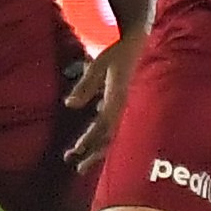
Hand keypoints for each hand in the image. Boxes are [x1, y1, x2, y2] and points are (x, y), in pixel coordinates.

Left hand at [65, 39, 135, 168]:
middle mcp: (124, 107)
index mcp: (119, 98)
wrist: (140, 42)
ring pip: (113, 135)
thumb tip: (70, 105)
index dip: (90, 139)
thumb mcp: (100, 64)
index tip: (77, 151)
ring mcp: (126, 107)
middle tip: (78, 168)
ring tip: (83, 163)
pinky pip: (115, 127)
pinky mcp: (125, 105)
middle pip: (110, 137)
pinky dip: (104, 138)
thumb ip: (85, 85)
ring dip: (98, 149)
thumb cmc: (119, 51)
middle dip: (94, 154)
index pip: (104, 125)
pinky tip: (94, 142)